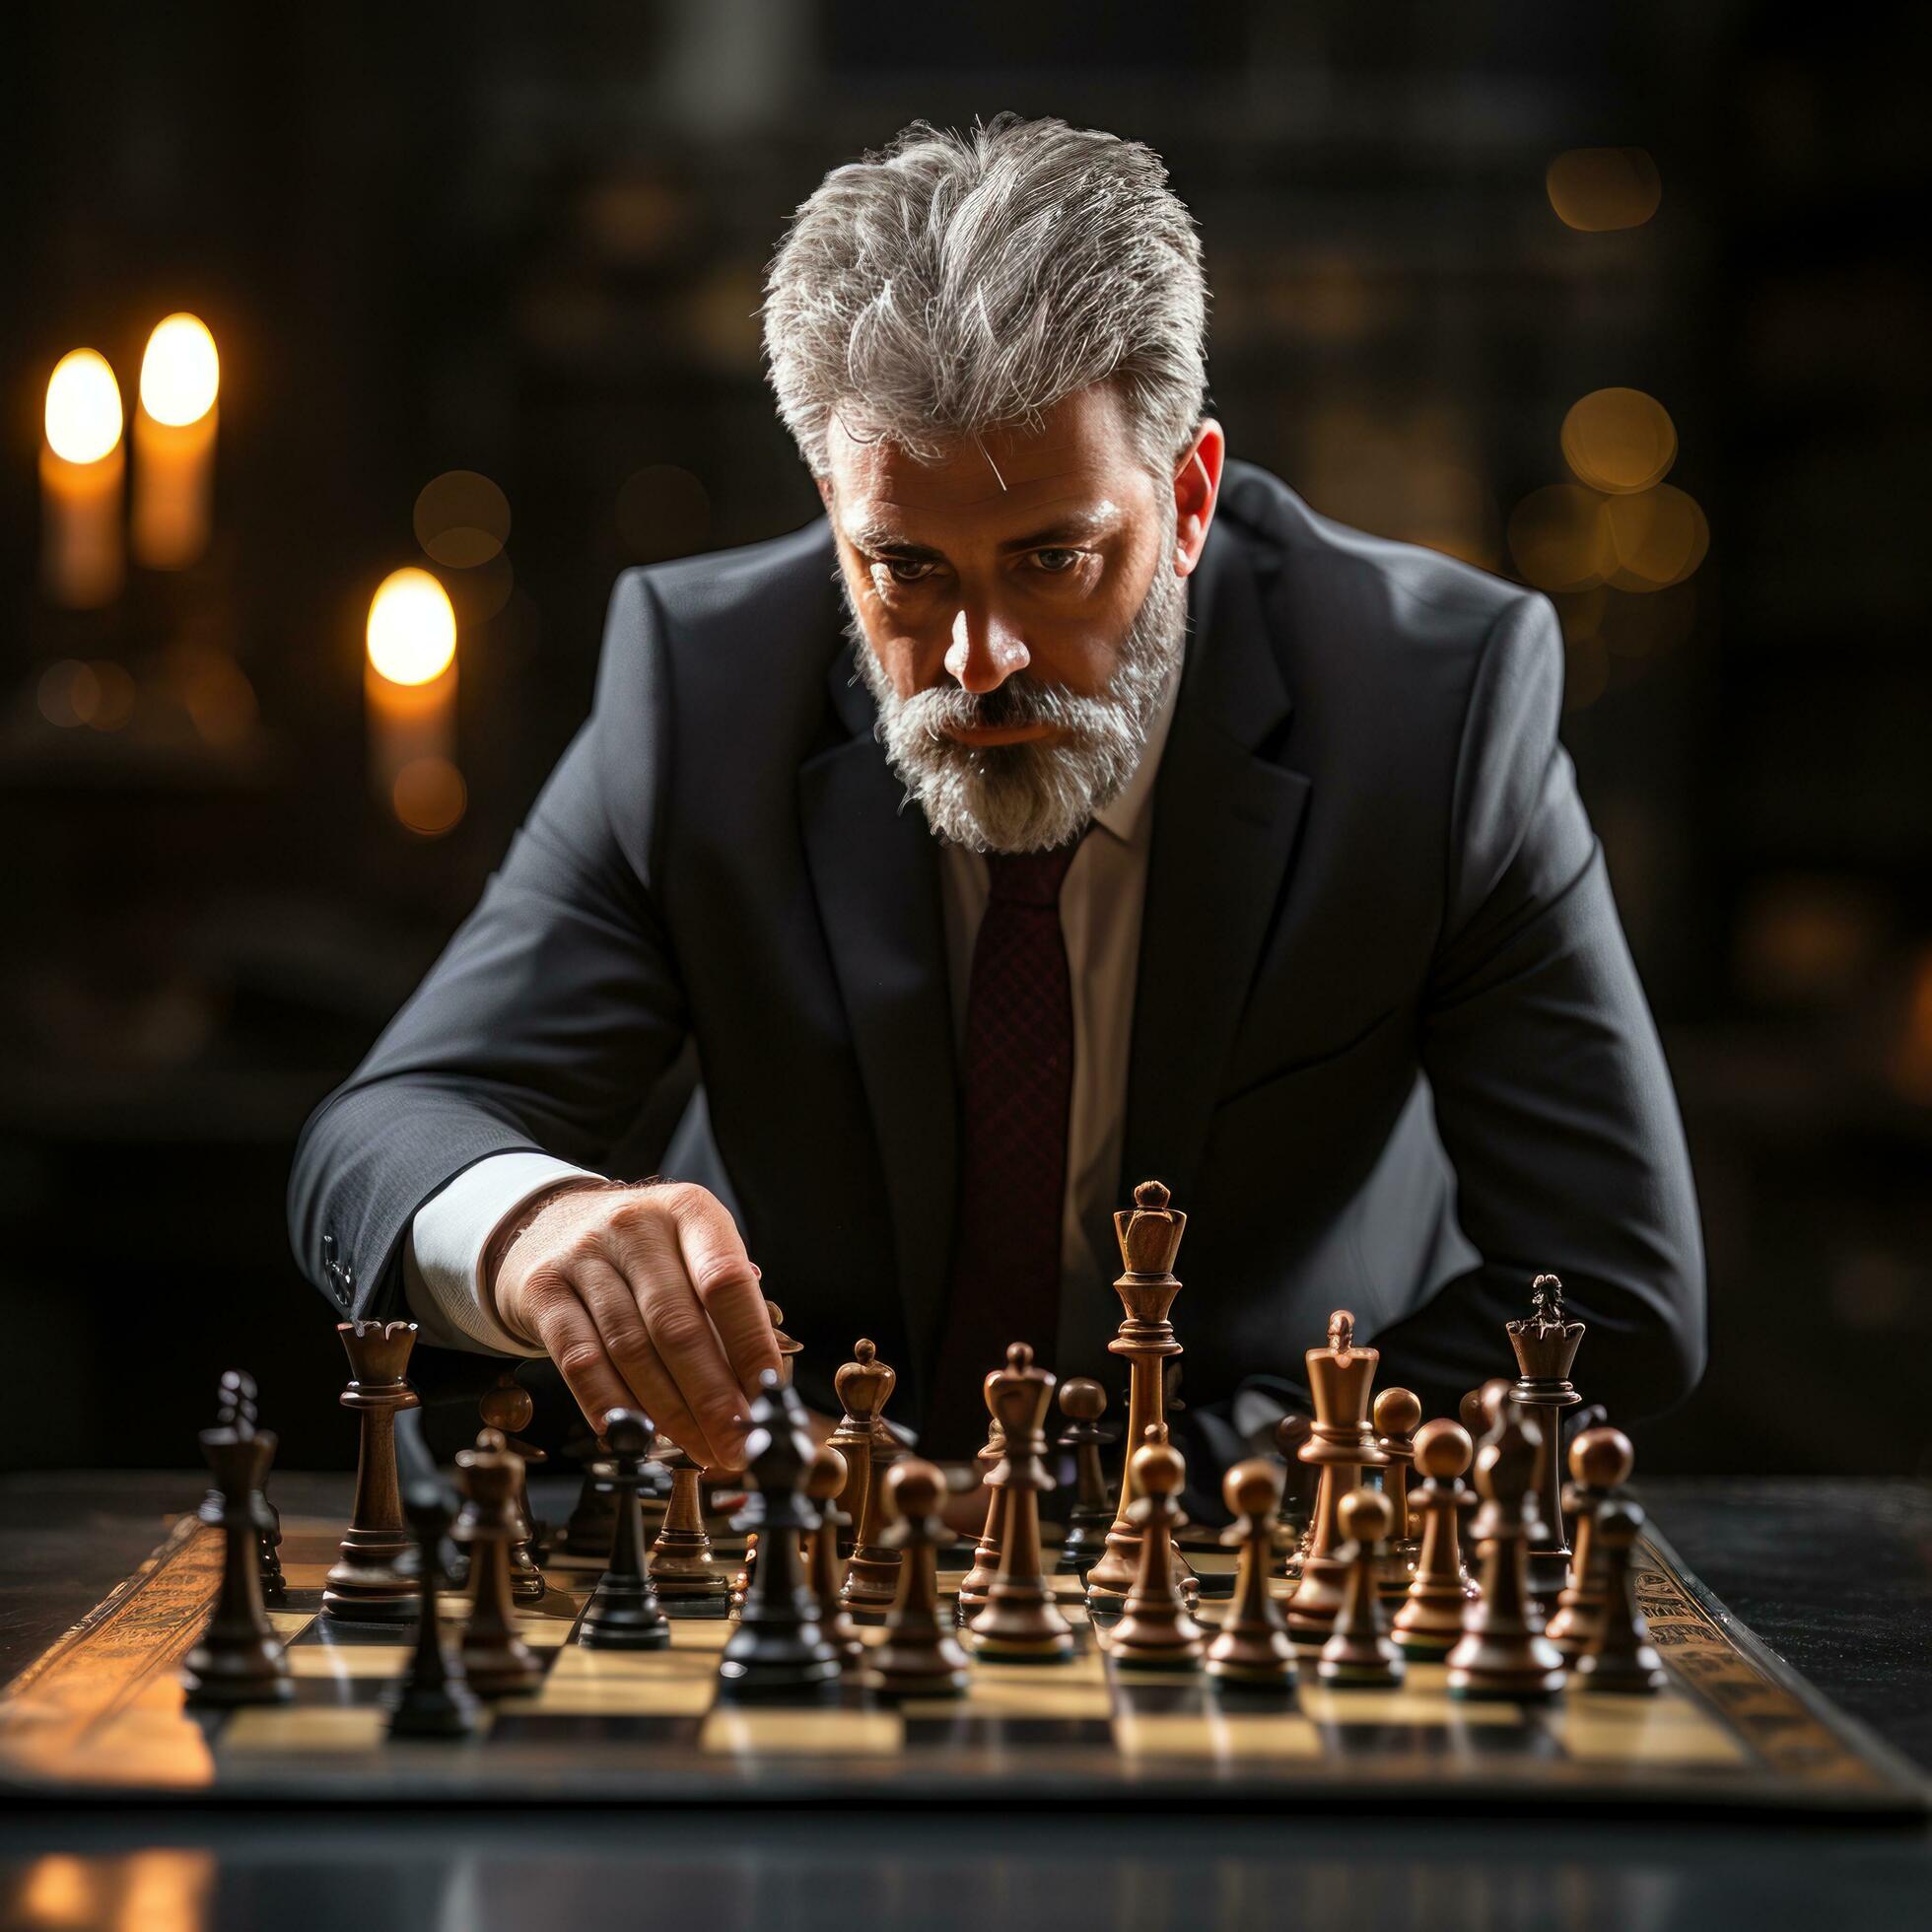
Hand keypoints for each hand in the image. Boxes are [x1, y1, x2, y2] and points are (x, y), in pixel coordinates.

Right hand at [490, 1180, 778, 1470]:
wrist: (550, 1225)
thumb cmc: (644, 1252)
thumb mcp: (691, 1253)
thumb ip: (723, 1309)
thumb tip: (756, 1389)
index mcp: (689, 1211)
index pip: (726, 1283)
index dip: (750, 1347)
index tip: (768, 1399)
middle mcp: (635, 1226)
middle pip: (677, 1326)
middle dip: (713, 1398)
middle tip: (737, 1446)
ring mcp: (583, 1256)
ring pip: (631, 1349)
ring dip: (669, 1412)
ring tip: (698, 1448)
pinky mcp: (543, 1290)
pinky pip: (579, 1360)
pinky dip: (610, 1404)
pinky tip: (635, 1436)